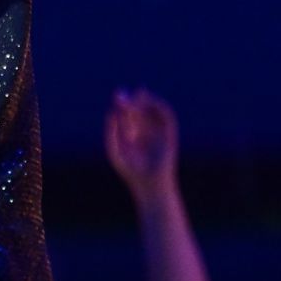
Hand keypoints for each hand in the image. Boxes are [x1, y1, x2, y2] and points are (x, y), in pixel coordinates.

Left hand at [104, 87, 179, 203]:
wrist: (148, 185)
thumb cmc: (131, 173)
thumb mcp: (115, 152)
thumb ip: (111, 133)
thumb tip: (111, 112)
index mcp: (134, 134)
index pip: (130, 113)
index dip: (125, 103)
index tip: (117, 95)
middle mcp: (147, 131)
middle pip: (141, 109)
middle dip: (133, 99)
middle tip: (122, 96)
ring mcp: (158, 133)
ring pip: (155, 110)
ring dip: (146, 101)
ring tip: (135, 97)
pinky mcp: (170, 135)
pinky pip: (168, 117)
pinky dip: (160, 106)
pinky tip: (148, 102)